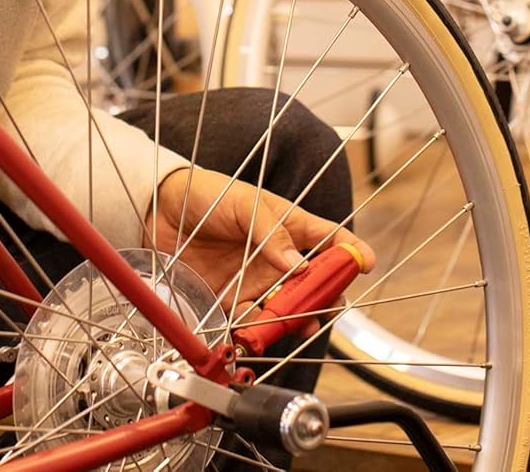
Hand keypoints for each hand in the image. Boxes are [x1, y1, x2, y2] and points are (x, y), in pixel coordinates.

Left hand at [144, 165, 374, 313]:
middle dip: (327, 295)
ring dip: (299, 319)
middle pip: (315, 282)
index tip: (367, 263)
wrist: (162, 211)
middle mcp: (278, 257)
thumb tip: (298, 265)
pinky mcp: (233, 300)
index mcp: (289, 226)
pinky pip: (254, 322)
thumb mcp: (245, 203)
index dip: (351, 250)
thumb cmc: (209, 194)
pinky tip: (264, 335)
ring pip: (290, 307)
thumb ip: (271, 232)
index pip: (329, 238)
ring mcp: (258, 280)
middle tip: (330, 304)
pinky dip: (262, 333)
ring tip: (302, 325)